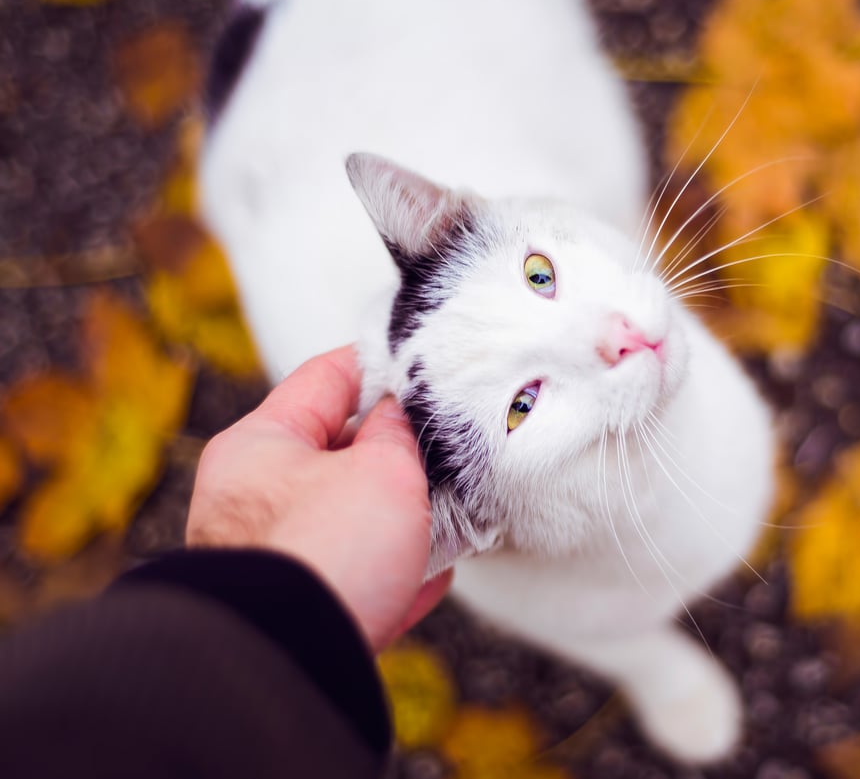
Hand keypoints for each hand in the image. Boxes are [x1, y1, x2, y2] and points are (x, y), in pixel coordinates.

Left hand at [186, 345, 447, 650]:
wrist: (292, 659)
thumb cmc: (325, 555)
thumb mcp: (382, 470)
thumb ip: (399, 432)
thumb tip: (400, 417)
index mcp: (260, 444)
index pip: (324, 378)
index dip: (378, 364)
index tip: (419, 360)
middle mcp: (252, 497)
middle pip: (334, 451)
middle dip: (393, 449)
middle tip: (444, 442)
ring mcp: (273, 554)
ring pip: (347, 516)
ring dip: (397, 512)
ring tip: (447, 508)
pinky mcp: (297, 607)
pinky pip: (353, 575)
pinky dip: (392, 569)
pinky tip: (432, 571)